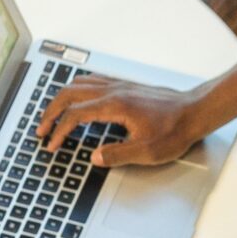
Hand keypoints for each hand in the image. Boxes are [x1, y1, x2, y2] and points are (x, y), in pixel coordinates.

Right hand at [36, 74, 203, 167]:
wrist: (195, 111)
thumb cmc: (175, 130)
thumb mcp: (147, 152)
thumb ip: (117, 155)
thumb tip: (94, 157)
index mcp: (115, 106)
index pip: (75, 115)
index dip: (59, 131)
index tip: (51, 145)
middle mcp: (114, 91)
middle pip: (69, 94)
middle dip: (50, 112)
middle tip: (41, 129)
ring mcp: (119, 85)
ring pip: (78, 84)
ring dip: (61, 99)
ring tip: (52, 115)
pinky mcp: (125, 86)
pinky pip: (92, 81)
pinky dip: (76, 90)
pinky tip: (77, 99)